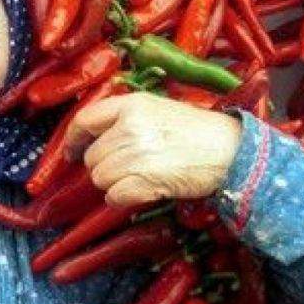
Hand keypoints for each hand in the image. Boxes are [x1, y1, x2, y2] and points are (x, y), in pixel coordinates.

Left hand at [64, 92, 241, 206]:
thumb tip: (95, 140)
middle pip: (92, 156)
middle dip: (103, 167)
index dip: (73, 139)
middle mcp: (130, 126)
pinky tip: (141, 191)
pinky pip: (114, 196)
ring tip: (139, 178)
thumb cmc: (198, 132)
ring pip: (100, 178)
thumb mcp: (159, 109)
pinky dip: (122, 199)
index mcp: (132, 104)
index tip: (71, 151)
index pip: (85, 119)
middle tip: (127, 169)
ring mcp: (136, 153)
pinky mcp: (144, 179)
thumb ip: (126, 118)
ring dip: (114, 184)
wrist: (232, 151)